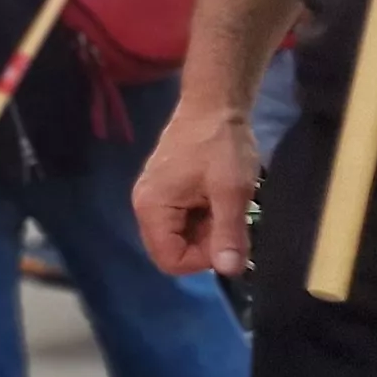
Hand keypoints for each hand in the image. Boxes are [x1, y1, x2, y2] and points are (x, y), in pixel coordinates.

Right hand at [132, 102, 261, 276]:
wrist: (214, 104)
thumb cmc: (220, 145)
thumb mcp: (232, 191)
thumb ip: (229, 233)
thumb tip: (231, 272)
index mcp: (152, 208)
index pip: (170, 261)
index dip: (203, 259)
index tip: (227, 236)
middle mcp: (144, 206)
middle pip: (173, 251)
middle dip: (206, 244)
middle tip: (229, 216)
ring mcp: (153, 198)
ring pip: (181, 237)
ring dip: (208, 230)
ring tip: (225, 203)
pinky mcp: (165, 191)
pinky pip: (182, 221)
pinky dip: (204, 217)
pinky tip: (217, 197)